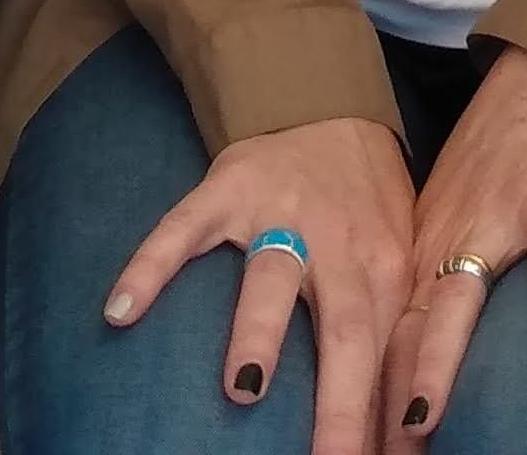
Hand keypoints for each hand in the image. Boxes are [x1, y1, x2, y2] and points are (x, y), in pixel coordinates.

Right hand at [101, 113, 417, 440]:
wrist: (331, 104)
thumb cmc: (367, 204)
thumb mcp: (397, 262)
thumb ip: (393, 334)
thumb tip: (404, 428)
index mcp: (384, 270)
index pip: (390, 357)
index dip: (386, 416)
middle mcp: (338, 243)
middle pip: (345, 330)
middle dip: (340, 401)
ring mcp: (280, 213)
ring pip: (271, 275)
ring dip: (260, 332)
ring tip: (243, 392)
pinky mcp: (227, 188)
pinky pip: (184, 228)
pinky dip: (153, 265)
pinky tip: (122, 311)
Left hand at [379, 48, 526, 442]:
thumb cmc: (495, 167)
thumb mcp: (447, 229)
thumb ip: (431, 293)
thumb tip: (405, 370)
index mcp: (418, 262)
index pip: (385, 348)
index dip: (367, 406)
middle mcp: (443, 247)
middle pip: (409, 338)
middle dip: (385, 407)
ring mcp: (492, 219)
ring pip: (461, 296)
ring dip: (439, 358)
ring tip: (421, 415)